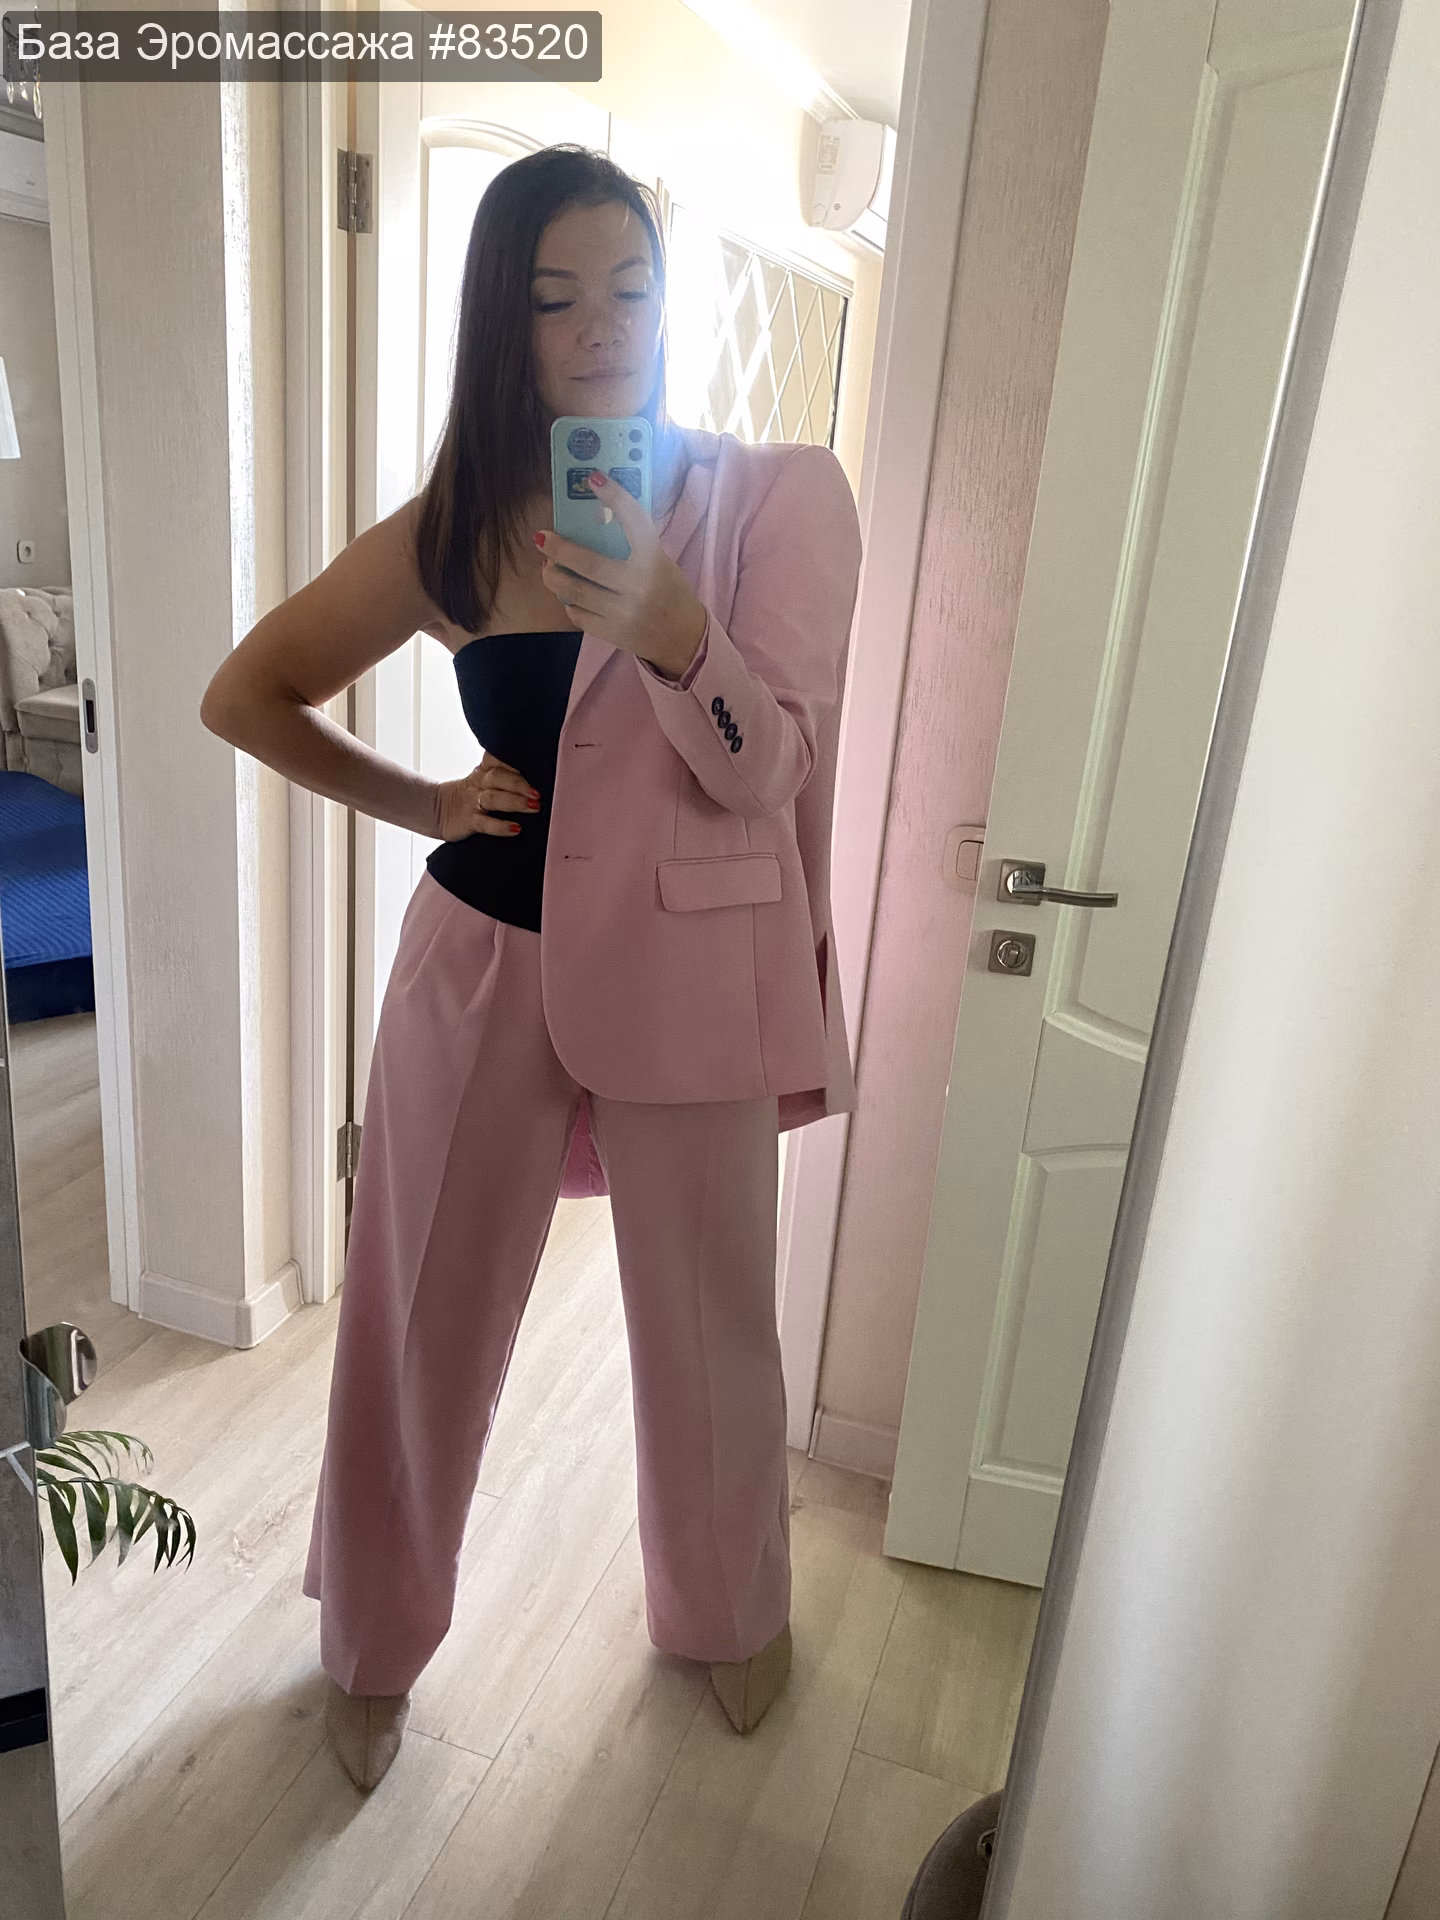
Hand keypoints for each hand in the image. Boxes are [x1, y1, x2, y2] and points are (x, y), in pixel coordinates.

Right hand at [432, 752, 539, 839]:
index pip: (498, 758)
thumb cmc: (471, 795)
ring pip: (494, 798)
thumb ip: (507, 775)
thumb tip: (541, 775)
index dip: (514, 758)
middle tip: (538, 792)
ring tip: (533, 806)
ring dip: (515, 801)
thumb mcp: (484, 779)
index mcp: (485, 770)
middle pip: (499, 777)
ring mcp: (473, 802)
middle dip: (520, 783)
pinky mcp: (468, 821)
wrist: (437, 810)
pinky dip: (500, 826)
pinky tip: (515, 828)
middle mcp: (480, 783)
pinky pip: (485, 823)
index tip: (535, 759)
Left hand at [536, 471, 706, 679]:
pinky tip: (569, 594)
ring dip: (554, 575)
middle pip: (588, 563)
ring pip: (575, 590)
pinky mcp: (612, 633)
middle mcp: (638, 586)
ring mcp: (623, 612)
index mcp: (654, 561)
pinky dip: (569, 601)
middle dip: (558, 548)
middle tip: (541, 537)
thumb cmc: (668, 591)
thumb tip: (595, 518)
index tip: (592, 478)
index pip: (634, 521)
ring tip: (548, 566)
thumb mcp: (660, 562)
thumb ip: (633, 545)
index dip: (614, 497)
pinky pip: (577, 614)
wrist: (682, 637)